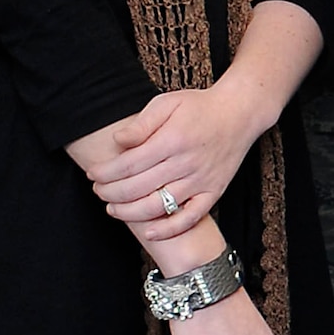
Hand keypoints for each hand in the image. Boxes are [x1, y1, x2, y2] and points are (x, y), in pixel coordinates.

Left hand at [86, 83, 262, 239]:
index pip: (128, 164)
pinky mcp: (214, 192)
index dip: (105, 173)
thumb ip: (141, 123)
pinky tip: (149, 231)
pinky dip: (168, 229)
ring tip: (113, 208)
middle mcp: (187, 162)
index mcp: (173, 139)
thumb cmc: (200, 107)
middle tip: (99, 190)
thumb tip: (117, 141)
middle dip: (110, 193)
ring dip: (128, 212)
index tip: (93, 174)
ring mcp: (201, 180)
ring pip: (157, 206)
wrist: (240, 113)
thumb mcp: (168, 102)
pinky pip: (190, 218)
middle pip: (137, 188)